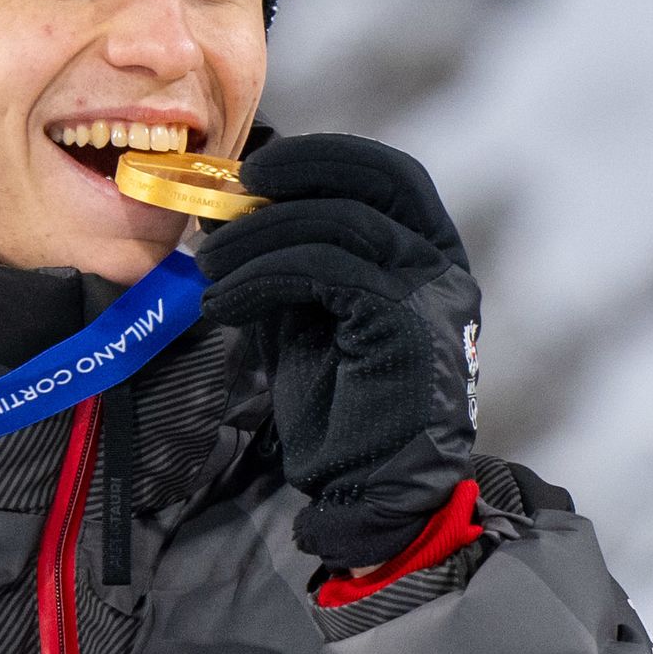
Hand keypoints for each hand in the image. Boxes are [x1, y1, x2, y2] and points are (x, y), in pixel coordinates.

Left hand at [193, 133, 481, 568]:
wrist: (370, 495)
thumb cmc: (341, 414)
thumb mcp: (311, 317)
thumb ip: (296, 261)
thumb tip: (237, 207)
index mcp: (429, 259)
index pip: (389, 176)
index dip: (324, 158)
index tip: (255, 172)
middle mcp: (443, 269)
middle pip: (381, 177)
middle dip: (303, 166)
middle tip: (235, 188)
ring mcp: (433, 295)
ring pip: (338, 222)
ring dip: (258, 236)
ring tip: (208, 269)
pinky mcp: (407, 326)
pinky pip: (324, 269)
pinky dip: (262, 276)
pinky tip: (224, 304)